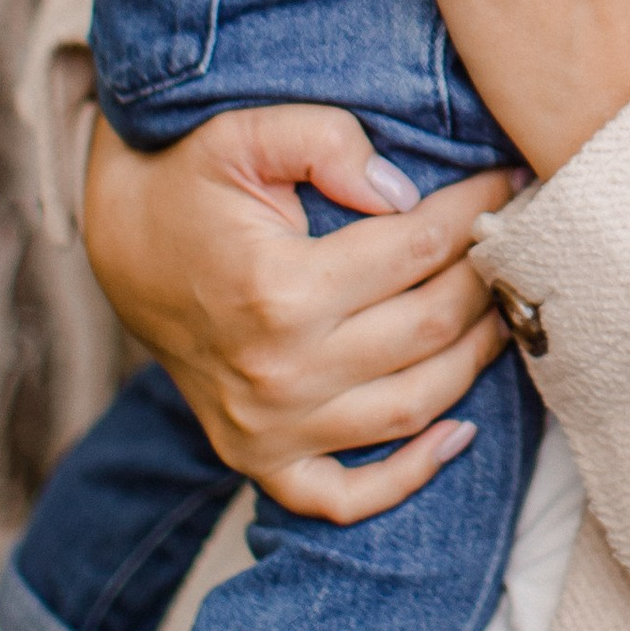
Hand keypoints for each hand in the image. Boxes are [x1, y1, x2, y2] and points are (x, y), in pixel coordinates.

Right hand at [81, 102, 515, 523]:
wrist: (118, 246)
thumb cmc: (187, 182)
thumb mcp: (243, 134)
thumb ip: (327, 142)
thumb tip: (405, 193)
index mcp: (279, 290)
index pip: (417, 250)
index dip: (474, 209)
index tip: (507, 182)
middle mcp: (279, 372)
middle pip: (428, 329)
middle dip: (485, 278)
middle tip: (511, 239)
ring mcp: (268, 427)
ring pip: (412, 406)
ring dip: (475, 360)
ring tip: (501, 310)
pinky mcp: (259, 459)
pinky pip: (346, 496)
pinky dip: (409, 476)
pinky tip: (458, 432)